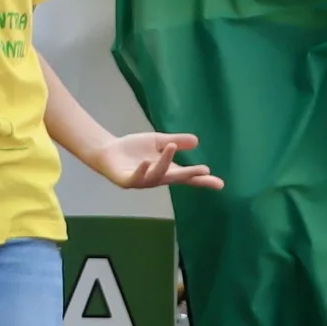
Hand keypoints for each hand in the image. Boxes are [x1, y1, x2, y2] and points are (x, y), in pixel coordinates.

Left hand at [90, 129, 218, 190]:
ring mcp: (142, 181)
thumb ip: (176, 142)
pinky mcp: (127, 180)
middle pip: (177, 178)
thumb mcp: (158, 141)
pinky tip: (146, 162)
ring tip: (170, 147)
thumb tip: (197, 141)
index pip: (188, 176)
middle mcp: (157, 179)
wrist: (107, 151)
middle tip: (204, 171)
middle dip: (190, 175)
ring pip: (157, 175)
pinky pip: (136, 178)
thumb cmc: (133, 148)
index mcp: (166, 170)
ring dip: (165, 163)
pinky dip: (142, 170)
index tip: (219, 184)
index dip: (203, 180)